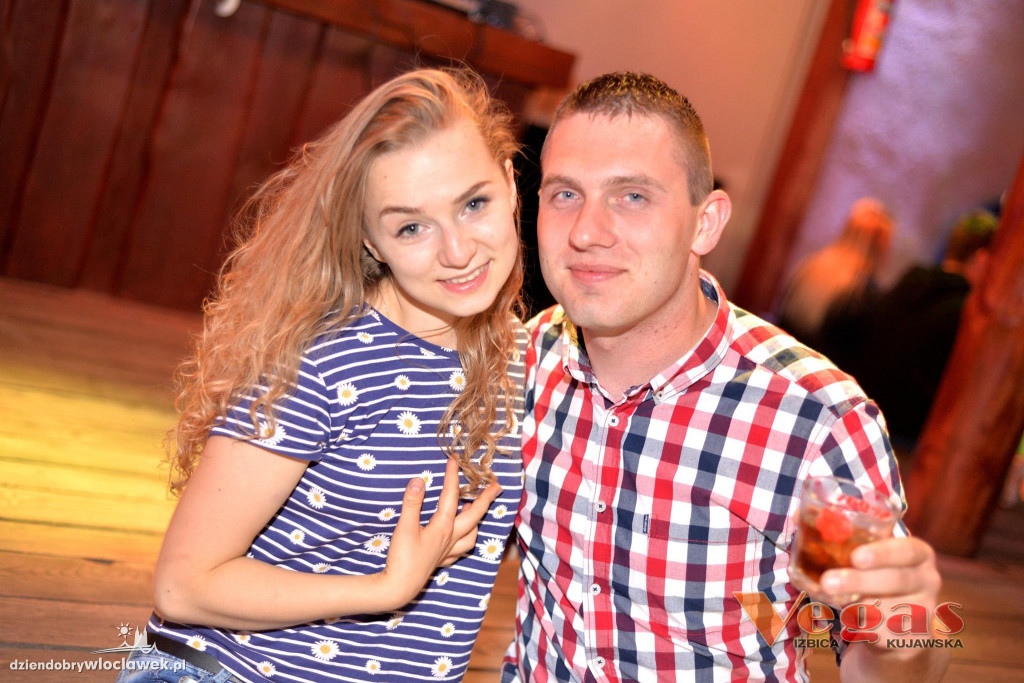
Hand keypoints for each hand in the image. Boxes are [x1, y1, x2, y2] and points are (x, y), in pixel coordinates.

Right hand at [379, 458, 501, 607]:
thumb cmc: (402, 558)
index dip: (452, 477)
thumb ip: (412, 503)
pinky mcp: (440, 562)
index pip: (451, 497)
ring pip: (471, 535)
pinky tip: (459, 538)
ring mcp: (447, 552)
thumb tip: (420, 480)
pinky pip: (460, 550)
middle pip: (474, 516)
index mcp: (443, 528)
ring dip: (476, 521)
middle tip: (497, 486)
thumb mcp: (404, 527)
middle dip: (486, 500)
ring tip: (473, 509)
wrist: (398, 588)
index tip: (454, 460)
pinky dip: (464, 541)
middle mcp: (450, 539)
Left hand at [818, 537, 941, 647]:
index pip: (909, 550)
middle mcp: (927, 581)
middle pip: (896, 580)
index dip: (883, 553)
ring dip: (853, 606)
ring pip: (886, 609)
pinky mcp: (912, 639)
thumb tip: (797, 514)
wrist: (898, 629)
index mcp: (919, 554)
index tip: (856, 557)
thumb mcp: (871, 558)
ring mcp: (923, 612)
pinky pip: (880, 632)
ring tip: (830, 600)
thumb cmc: (876, 581)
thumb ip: (844, 539)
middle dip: (859, 581)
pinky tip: (846, 622)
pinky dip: (858, 627)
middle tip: (828, 581)